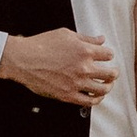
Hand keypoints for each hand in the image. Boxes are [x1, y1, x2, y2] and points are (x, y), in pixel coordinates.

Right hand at [0, 26, 115, 103]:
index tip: (106, 57)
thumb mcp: (66, 35)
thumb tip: (100, 40)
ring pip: (103, 89)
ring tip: (106, 85)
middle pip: (110, 74)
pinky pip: (89, 102)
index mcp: (85, 51)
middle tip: (112, 73)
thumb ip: (86, 38)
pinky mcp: (68, 95)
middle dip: (113, 72)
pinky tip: (96, 96)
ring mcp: (77, 83)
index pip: (108, 55)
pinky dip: (96, 100)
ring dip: (108, 86)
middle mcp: (83, 68)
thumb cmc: (41, 45)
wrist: (24, 59)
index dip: (108, 55)